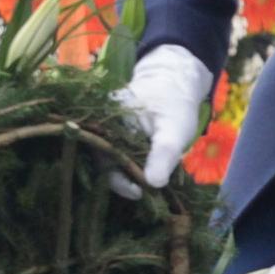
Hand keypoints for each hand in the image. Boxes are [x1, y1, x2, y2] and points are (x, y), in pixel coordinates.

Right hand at [113, 44, 217, 198]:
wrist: (174, 80)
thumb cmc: (174, 103)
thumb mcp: (173, 129)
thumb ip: (163, 154)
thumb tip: (152, 184)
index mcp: (108, 119)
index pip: (104, 159)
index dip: (119, 181)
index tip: (140, 193)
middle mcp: (100, 123)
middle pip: (102, 160)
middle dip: (122, 180)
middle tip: (146, 192)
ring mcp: (106, 127)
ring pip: (108, 158)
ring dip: (125, 173)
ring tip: (147, 184)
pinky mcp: (114, 131)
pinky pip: (114, 152)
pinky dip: (127, 165)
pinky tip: (142, 171)